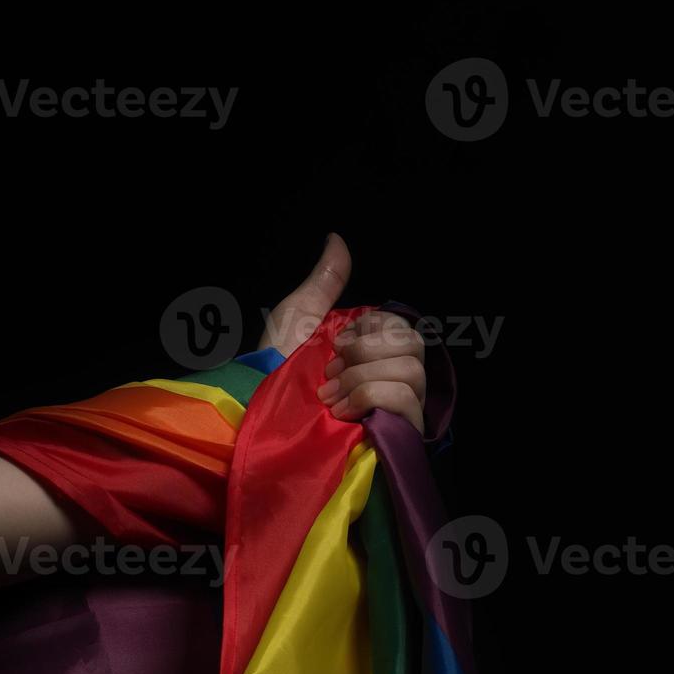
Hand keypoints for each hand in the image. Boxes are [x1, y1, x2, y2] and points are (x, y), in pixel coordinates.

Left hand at [258, 233, 425, 432]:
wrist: (258, 420)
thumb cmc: (273, 372)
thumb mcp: (298, 316)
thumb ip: (325, 281)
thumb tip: (336, 238)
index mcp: (372, 351)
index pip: (401, 325)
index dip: (370, 328)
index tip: (335, 342)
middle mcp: (391, 378)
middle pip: (414, 344)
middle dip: (366, 351)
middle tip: (331, 369)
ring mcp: (398, 410)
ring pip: (413, 371)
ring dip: (362, 376)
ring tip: (330, 395)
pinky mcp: (399, 436)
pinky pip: (407, 400)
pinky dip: (370, 396)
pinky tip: (342, 411)